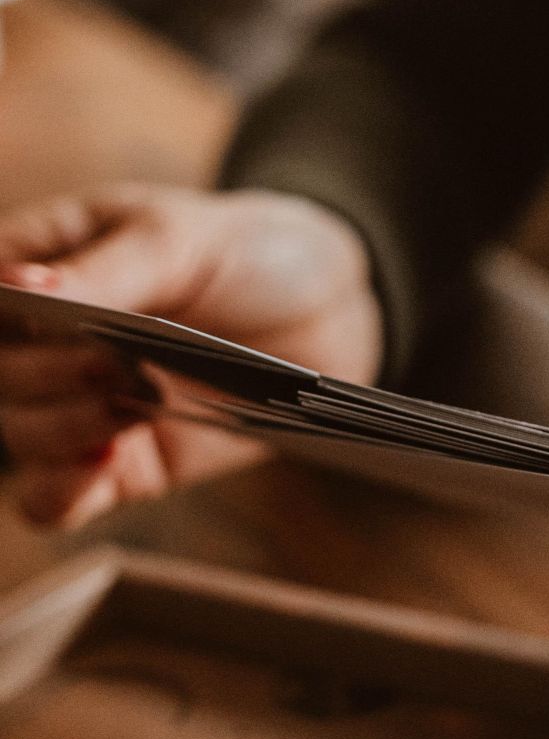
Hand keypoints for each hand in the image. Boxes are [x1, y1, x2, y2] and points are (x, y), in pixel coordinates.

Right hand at [0, 184, 382, 528]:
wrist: (326, 309)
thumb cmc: (243, 251)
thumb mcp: (179, 238)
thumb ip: (107, 270)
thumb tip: (22, 288)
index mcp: (38, 265)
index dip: (1, 310)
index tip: (36, 306)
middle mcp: (41, 341)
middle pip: (0, 374)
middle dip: (46, 372)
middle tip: (114, 361)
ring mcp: (75, 406)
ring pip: (20, 436)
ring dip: (66, 425)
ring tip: (134, 399)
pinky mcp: (117, 466)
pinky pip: (55, 500)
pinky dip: (65, 489)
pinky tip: (105, 460)